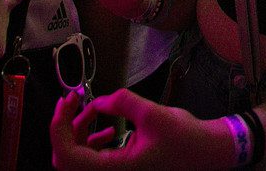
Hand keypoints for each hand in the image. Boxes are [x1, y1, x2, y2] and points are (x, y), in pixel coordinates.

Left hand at [51, 89, 234, 169]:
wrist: (206, 153)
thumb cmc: (185, 139)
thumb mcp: (153, 114)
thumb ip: (122, 103)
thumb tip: (98, 101)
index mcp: (114, 170)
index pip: (68, 156)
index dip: (60, 127)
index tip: (67, 101)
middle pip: (68, 158)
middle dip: (67, 127)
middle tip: (74, 101)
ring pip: (80, 157)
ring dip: (80, 132)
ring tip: (93, 110)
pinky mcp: (121, 170)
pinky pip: (94, 159)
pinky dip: (93, 141)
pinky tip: (108, 128)